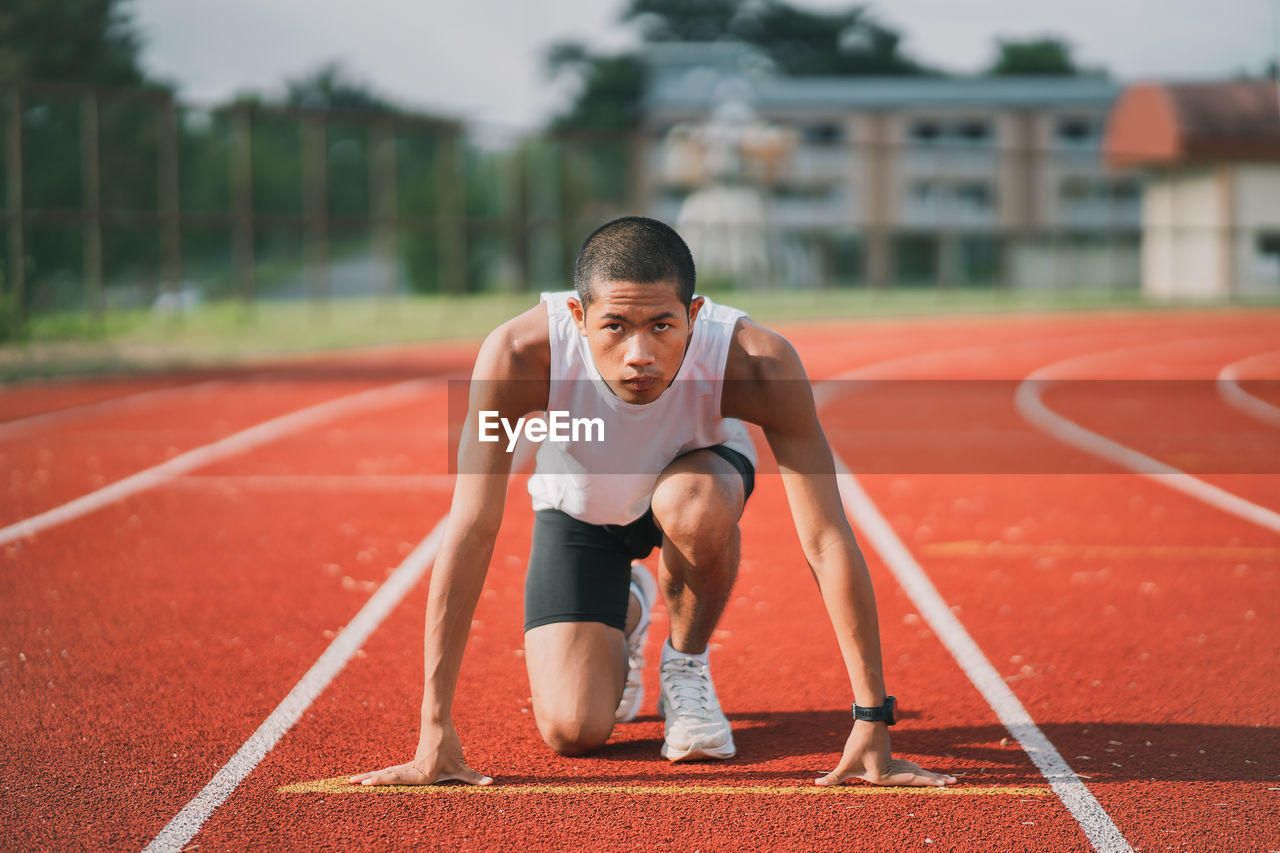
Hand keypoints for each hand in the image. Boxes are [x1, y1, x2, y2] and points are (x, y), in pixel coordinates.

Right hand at [349, 720, 492, 786]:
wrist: (438, 722)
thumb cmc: (449, 743)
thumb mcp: (461, 763)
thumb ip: (473, 776)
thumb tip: (492, 783)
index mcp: (422, 773)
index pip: (400, 778)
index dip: (384, 779)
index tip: (368, 780)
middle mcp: (412, 770)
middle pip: (389, 775)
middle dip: (371, 779)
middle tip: (352, 782)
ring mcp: (408, 766)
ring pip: (387, 772)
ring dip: (371, 776)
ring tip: (352, 780)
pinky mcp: (408, 763)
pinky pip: (392, 772)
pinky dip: (380, 776)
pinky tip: (368, 778)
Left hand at [815, 720, 955, 787]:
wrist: (868, 719)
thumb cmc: (857, 741)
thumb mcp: (845, 762)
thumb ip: (834, 777)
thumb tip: (815, 785)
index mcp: (886, 774)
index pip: (911, 781)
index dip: (929, 783)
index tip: (945, 785)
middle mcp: (894, 769)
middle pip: (919, 776)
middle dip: (936, 781)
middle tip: (955, 783)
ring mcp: (896, 761)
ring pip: (917, 771)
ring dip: (931, 776)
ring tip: (949, 780)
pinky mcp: (893, 757)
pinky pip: (910, 767)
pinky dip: (921, 772)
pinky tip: (926, 774)